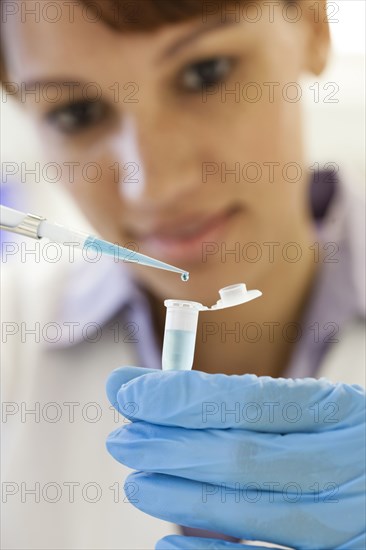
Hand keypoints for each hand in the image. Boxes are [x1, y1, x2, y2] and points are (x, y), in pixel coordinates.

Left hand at [106, 366, 365, 549]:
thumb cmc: (338, 439)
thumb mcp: (312, 407)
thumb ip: (244, 401)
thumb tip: (154, 389)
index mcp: (337, 409)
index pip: (244, 399)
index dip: (178, 397)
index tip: (128, 389)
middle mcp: (346, 462)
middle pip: (239, 454)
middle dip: (167, 445)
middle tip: (122, 439)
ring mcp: (347, 520)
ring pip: (248, 510)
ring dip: (179, 496)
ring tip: (136, 482)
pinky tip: (169, 541)